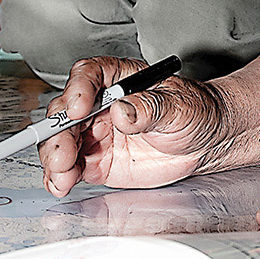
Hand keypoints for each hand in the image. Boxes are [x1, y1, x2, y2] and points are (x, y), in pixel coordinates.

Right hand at [39, 56, 227, 197]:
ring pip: (62, 139)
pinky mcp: (97, 160)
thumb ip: (150, 108)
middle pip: (66, 110)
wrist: (204, 142)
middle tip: (62, 154)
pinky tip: (61, 184)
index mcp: (120, 78)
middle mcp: (102, 103)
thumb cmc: (194, 112)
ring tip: (62, 176)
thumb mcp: (179, 107)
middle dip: (57, 132)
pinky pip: (70, 166)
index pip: (89, 74)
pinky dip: (60, 175)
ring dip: (55, 157)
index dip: (78, 89)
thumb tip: (123, 110)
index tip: (78, 108)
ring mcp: (97, 132)